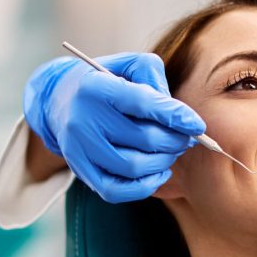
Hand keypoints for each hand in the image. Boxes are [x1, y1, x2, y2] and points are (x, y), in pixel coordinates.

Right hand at [23, 52, 205, 202]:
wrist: (58, 99)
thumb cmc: (104, 81)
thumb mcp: (127, 66)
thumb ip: (154, 79)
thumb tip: (178, 113)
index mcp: (97, 87)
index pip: (142, 103)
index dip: (175, 116)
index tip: (197, 125)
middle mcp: (85, 119)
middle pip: (144, 139)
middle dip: (174, 141)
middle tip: (185, 139)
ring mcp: (79, 148)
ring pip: (133, 167)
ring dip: (163, 162)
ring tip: (171, 152)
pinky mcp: (80, 170)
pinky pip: (116, 191)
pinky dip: (145, 186)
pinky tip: (158, 172)